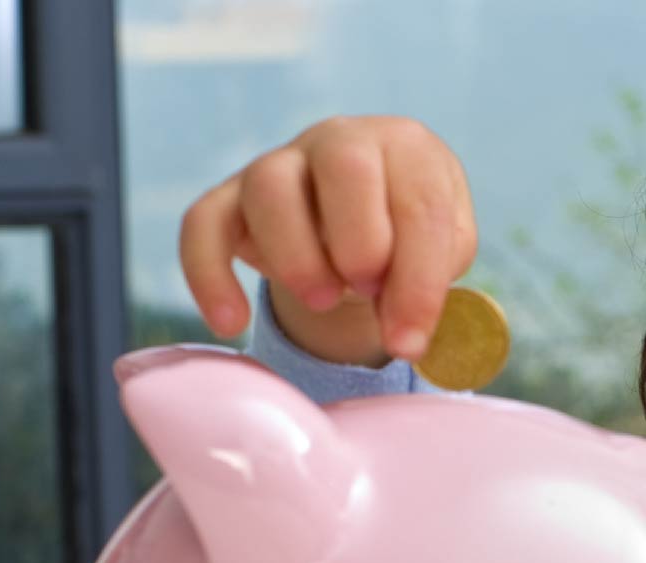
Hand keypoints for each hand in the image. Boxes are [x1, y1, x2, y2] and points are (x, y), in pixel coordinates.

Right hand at [179, 115, 477, 364]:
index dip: (418, 280)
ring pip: (269, 186)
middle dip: (361, 243)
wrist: (363, 229)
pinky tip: (230, 323)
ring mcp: (281, 162)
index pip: (421, 204)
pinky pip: (202, 222)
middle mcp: (343, 140)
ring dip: (297, 255)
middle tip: (367, 291)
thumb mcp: (443, 254)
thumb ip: (428, 283)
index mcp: (409, 149)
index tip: (409, 339)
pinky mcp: (230, 195)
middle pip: (344, 164)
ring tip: (323, 300)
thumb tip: (403, 334)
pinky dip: (209, 274)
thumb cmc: (410, 238)